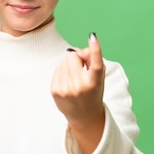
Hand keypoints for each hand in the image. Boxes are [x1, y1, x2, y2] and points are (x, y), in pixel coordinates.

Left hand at [51, 33, 105, 153]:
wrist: (84, 117)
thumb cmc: (93, 92)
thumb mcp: (99, 78)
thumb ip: (92, 61)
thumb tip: (76, 50)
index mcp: (94, 83)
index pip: (96, 63)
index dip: (95, 49)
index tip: (93, 36)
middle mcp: (79, 86)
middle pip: (73, 56)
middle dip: (78, 58)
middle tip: (83, 66)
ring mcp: (65, 89)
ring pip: (64, 61)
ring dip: (70, 65)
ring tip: (76, 77)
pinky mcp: (55, 91)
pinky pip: (57, 69)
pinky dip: (63, 72)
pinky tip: (68, 82)